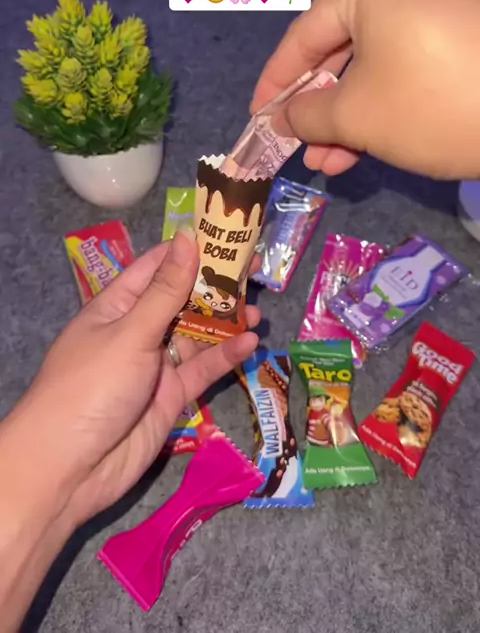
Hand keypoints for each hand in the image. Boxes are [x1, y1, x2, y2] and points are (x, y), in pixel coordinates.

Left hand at [2, 227, 259, 528]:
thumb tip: (187, 237)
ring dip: (225, 323)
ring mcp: (155, 364)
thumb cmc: (92, 386)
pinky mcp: (172, 396)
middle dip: (214, 288)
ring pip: (196, 335)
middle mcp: (137, 330)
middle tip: (253, 274)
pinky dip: (225, 356)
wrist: (70, 467)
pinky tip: (251, 343)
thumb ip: (166, 291)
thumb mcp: (131, 332)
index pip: (156, 268)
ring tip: (258, 310)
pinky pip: (202, 369)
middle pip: (181, 300)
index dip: (188, 251)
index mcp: (116, 306)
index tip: (227, 235)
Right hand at [251, 0, 479, 179]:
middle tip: (306, 150)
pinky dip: (396, 93)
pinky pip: (421, 53)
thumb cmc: (437, 102)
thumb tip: (284, 117)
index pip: (307, 33)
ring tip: (339, 162)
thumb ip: (308, 113)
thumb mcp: (359, 115)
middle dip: (323, 108)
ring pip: (386, 55)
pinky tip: (381, 138)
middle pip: (348, 44)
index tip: (260, 119)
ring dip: (358, 110)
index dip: (277, 82)